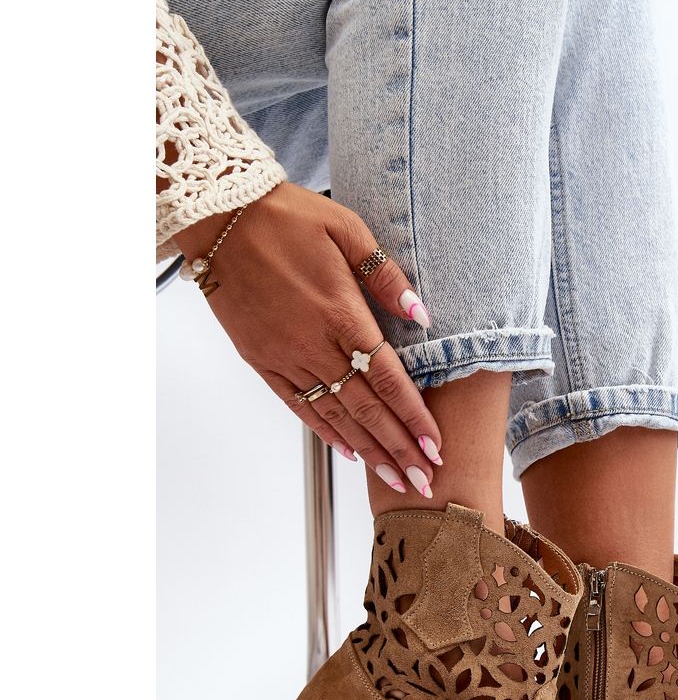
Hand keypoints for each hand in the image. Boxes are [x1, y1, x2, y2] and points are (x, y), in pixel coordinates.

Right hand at [174, 183, 441, 496]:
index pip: (389, 381)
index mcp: (342, 314)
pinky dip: (326, 432)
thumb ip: (387, 277)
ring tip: (395, 480)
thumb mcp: (348, 230)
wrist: (219, 216)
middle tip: (424, 483)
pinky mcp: (261, 360)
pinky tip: (349, 453)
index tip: (436, 448)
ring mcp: (285, 357)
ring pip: (336, 416)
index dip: (415, 419)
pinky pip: (299, 405)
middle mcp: (315, 345)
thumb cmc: (288, 217)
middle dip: (399, 450)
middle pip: (367, 410)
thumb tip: (422, 315)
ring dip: (369, 452)